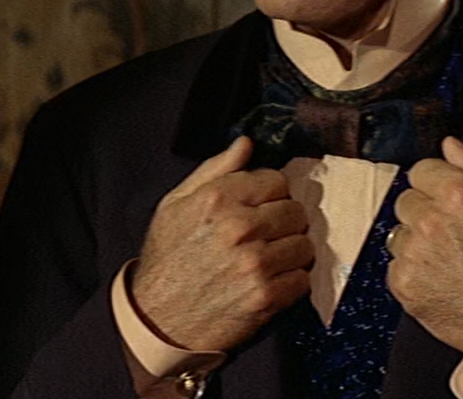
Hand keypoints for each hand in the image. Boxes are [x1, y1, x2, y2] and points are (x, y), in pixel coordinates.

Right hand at [130, 136, 312, 351]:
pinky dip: (291, 281)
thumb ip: (215, 170)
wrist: (157, 319)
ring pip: (305, 244)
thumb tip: (246, 143)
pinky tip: (269, 281)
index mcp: (218, 198)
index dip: (270, 193)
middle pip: (295, 210)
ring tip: (268, 259)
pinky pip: (303, 279)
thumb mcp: (176, 204)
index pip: (276, 180)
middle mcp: (239, 227)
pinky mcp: (267, 297)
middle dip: (284, 221)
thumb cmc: (167, 258)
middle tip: (265, 235)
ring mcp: (256, 263)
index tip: (260, 207)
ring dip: (291, 252)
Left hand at [387, 137, 462, 364]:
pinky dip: (414, 271)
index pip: (422, 169)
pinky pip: (396, 264)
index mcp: (459, 193)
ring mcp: (413, 253)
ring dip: (418, 242)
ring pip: (399, 232)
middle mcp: (429, 219)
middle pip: (407, 199)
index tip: (453, 202)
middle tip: (457, 235)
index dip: (439, 185)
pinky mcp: (403, 283)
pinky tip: (443, 280)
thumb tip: (450, 144)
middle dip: (427, 211)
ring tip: (452, 261)